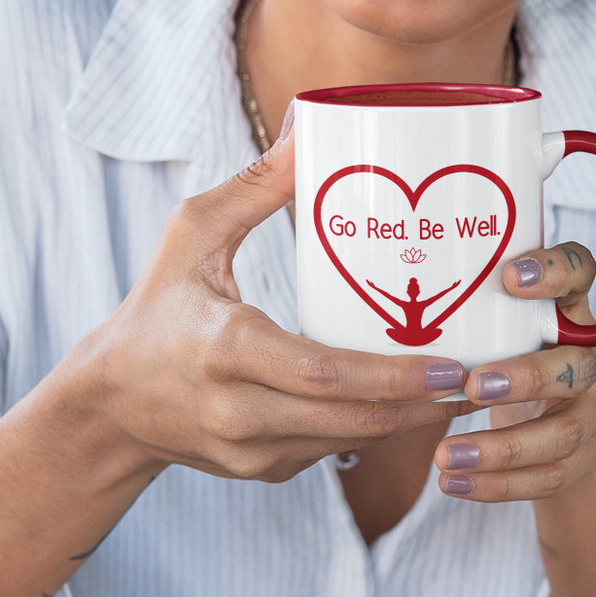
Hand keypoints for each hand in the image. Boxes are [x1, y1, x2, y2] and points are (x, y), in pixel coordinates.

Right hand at [0, 127, 469, 596]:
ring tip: (467, 385)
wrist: (110, 402)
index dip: (394, 377)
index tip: (451, 363)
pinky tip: (412, 400)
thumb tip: (313, 125)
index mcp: (225, 350)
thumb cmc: (156, 306)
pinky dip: (374, 426)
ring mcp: (252, 452)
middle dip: (426, 402)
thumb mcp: (192, 234)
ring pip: (352, 442)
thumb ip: (257, 186)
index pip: (324, 376)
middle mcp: (239, 412)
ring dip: (411, 418)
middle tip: (485, 374)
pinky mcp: (262, 471)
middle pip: (354, 420)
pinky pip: (333, 450)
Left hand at [432, 243, 595, 499]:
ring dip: (501, 450)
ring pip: (563, 434)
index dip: (555, 271)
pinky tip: (455, 485)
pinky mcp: (588, 455)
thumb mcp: (498, 326)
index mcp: (572, 308)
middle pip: (577, 366)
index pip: (581, 271)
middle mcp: (594, 355)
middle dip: (525, 378)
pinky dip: (499, 485)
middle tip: (472, 386)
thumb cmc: (507, 354)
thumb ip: (472, 312)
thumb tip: (393, 292)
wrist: (554, 420)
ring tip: (444, 457)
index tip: (508, 277)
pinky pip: (548, 477)